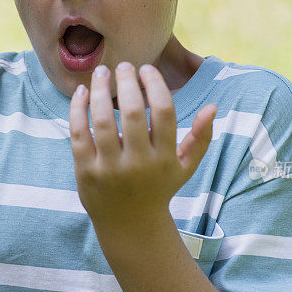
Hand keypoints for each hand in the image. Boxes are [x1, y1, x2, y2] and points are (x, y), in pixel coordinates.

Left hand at [69, 61, 216, 226]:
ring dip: (100, 90)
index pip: (164, 111)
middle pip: (133, 112)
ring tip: (101, 72)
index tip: (146, 68)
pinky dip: (78, 109)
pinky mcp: (85, 172)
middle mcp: (138, 164)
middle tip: (124, 65)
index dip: (155, 84)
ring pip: (102, 120)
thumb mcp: (185, 167)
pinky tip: (82, 92)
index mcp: (164, 158)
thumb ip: (201, 137)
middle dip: (127, 82)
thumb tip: (213, 106)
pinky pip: (79, 134)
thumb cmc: (159, 188)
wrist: (130, 226)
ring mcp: (110, 169)